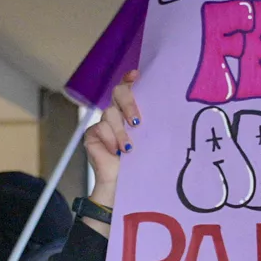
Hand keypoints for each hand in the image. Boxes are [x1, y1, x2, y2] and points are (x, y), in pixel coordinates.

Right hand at [83, 71, 141, 219]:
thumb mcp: (150, 140)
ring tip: (129, 148)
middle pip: (118, 93)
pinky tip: (116, 152)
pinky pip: (99, 128)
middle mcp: (117, 113)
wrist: (123, 184)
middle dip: (129, 104)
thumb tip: (168, 108)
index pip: (130, 88)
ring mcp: (103, 123)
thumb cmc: (141, 162)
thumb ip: (152, 123)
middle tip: (137, 122)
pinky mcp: (92, 134)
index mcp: (132, 111)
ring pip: (110, 113)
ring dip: (120, 132)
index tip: (136, 75)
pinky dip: (110, 140)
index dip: (130, 79)